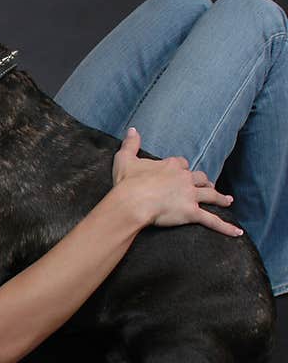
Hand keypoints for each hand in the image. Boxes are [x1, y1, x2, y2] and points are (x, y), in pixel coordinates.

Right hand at [112, 128, 241, 236]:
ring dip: (220, 198)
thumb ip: (130, 144)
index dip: (183, 169)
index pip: (183, 164)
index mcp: (171, 165)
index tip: (181, 172)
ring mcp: (190, 195)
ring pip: (210, 195)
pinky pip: (212, 220)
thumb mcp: (125, 159)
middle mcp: (184, 178)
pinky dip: (225, 227)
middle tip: (208, 186)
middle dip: (205, 182)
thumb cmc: (127, 182)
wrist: (131, 201)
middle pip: (200, 178)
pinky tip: (236, 232)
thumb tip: (133, 129)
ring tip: (227, 201)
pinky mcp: (191, 212)